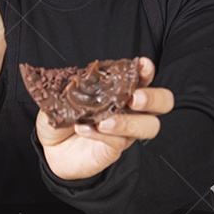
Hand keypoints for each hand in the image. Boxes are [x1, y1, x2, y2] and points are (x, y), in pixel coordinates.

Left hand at [35, 57, 173, 180]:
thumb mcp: (64, 94)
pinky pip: (118, 142)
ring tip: (104, 121)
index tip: (141, 64)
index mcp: (122, 90)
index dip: (147, 71)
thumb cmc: (64, 115)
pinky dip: (100, 134)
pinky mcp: (114, 149)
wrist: (50, 146)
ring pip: (149, 126)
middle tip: (134, 98)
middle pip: (163, 103)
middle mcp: (131, 110)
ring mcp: (126, 131)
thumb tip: (80, 76)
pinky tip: (83, 128)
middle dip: (153, 97)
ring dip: (128, 121)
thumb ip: (75, 84)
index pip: (144, 78)